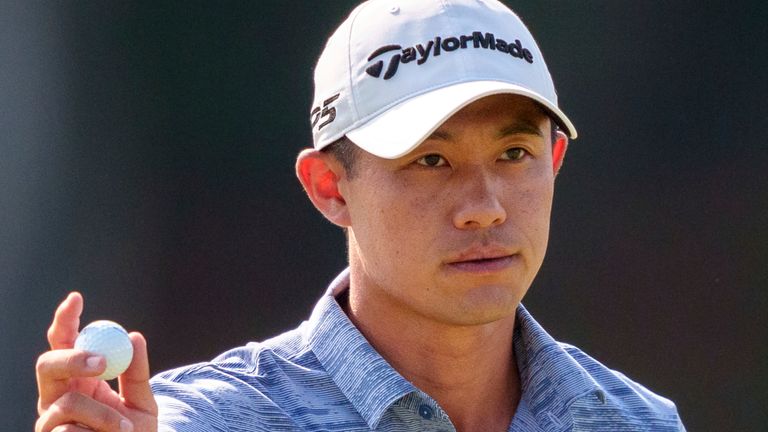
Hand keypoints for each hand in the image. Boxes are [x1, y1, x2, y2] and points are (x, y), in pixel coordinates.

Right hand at [35, 292, 157, 431]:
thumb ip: (137, 373)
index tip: (76, 298)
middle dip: (71, 358)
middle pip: (47, 364)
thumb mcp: (143, 401)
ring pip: (67, 402)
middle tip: (101, 363)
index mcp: (78, 377)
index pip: (65, 342)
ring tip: (123, 428)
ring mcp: (49, 420)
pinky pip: (70, 430)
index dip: (65, 319)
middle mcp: (56, 395)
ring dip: (102, 415)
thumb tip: (134, 337)